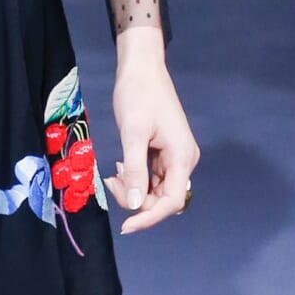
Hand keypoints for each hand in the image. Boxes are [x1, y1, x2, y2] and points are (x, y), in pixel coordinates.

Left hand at [106, 27, 198, 234]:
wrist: (141, 68)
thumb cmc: (138, 95)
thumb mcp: (133, 134)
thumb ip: (135, 171)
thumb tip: (136, 206)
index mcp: (182, 157)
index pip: (171, 201)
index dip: (149, 217)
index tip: (126, 226)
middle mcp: (183, 160)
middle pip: (163, 198)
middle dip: (136, 199)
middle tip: (110, 182)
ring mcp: (175, 157)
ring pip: (155, 189)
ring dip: (134, 188)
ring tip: (113, 171)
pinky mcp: (164, 152)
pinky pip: (151, 176)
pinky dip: (135, 177)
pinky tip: (120, 166)